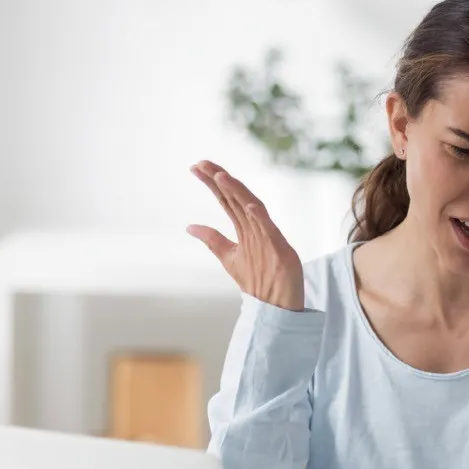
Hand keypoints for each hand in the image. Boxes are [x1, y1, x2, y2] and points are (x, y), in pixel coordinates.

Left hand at [186, 160, 304, 310]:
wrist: (278, 305)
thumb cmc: (260, 281)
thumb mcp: (230, 257)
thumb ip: (213, 240)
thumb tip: (189, 227)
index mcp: (245, 229)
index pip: (226, 200)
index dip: (212, 184)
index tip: (196, 168)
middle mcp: (256, 228)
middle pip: (236, 198)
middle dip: (219, 180)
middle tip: (201, 163)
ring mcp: (268, 237)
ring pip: (250, 208)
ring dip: (237, 192)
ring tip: (220, 176)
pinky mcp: (279, 249)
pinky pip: (268, 230)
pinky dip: (259, 217)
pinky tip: (248, 204)